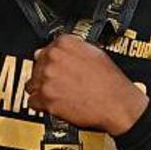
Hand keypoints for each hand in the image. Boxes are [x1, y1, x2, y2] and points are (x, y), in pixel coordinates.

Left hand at [26, 35, 148, 135]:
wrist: (118, 106)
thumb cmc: (111, 83)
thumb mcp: (96, 54)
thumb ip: (72, 49)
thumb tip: (55, 49)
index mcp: (65, 44)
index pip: (46, 49)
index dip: (51, 60)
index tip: (56, 67)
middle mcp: (53, 58)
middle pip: (37, 66)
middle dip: (45, 75)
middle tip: (60, 82)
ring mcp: (47, 78)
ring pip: (32, 83)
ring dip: (41, 89)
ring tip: (57, 93)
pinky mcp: (46, 98)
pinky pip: (32, 100)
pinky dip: (40, 104)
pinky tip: (52, 103)